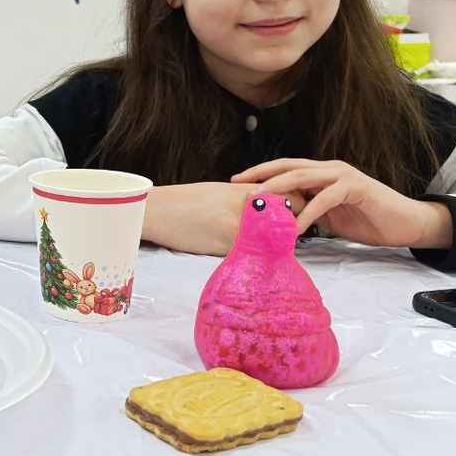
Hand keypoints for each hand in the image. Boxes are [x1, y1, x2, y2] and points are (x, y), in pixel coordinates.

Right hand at [142, 182, 306, 255]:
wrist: (157, 210)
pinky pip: (253, 256)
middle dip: (295, 232)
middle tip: (293, 240)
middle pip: (289, 220)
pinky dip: (258, 261)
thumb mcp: (219, 192)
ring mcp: (237, 228)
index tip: (297, 220)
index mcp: (245, 191)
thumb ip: (245, 200)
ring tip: (276, 254)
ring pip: (275, 241)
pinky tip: (256, 264)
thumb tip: (265, 212)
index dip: (298, 211)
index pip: (291, 199)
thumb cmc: (185, 201)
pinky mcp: (226, 247)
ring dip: (279, 249)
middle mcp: (246, 208)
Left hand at [232, 158, 451, 249]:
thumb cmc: (367, 219)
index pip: (285, 167)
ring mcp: (343, 175)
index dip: (261, 173)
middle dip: (261, 177)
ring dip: (278, 190)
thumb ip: (307, 210)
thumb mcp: (329, 215)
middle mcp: (330, 169)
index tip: (236, 182)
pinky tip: (294, 228)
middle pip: (288, 167)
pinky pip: (324, 199)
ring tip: (259, 206)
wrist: (405, 224)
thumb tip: (279, 217)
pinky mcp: (356, 188)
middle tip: (240, 191)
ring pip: (303, 177)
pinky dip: (307, 214)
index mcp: (322, 173)